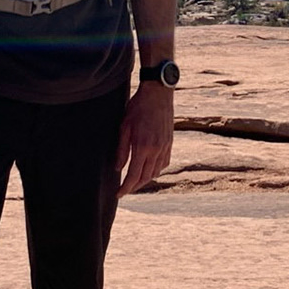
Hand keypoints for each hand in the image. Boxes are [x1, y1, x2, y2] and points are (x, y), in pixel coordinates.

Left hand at [117, 82, 174, 196]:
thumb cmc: (138, 107)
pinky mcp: (170, 143)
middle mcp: (156, 150)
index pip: (134, 175)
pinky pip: (164, 163)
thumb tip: (118, 168)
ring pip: (156, 172)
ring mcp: (165, 147)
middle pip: (146, 177)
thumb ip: (122, 150)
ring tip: (135, 181)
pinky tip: (149, 169)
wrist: (158, 94)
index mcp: (143, 147)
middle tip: (125, 190)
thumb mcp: (124, 127)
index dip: (126, 187)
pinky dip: (156, 170)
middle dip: (135, 186)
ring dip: (145, 180)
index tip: (119, 194)